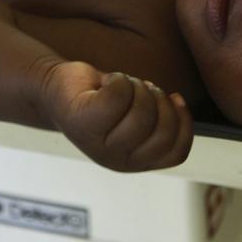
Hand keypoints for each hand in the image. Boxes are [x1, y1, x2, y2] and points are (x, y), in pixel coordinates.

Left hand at [39, 61, 193, 171]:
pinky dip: (119, 79)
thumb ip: (158, 119)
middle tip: (143, 88)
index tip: (175, 98)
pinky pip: (118, 96)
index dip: (184, 123)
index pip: (176, 153)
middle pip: (162, 131)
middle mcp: (117, 160)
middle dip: (160, 100)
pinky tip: (109, 80)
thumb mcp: (136, 116)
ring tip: (125, 84)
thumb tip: (180, 103)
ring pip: (142, 112)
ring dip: (138, 87)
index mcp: (135, 162)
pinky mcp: (83, 123)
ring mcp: (99, 145)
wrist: (57, 89)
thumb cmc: (101, 99)